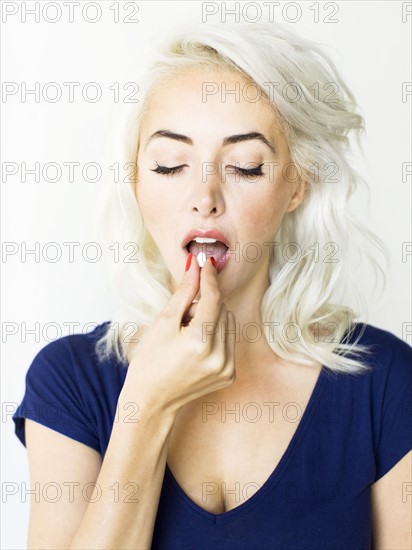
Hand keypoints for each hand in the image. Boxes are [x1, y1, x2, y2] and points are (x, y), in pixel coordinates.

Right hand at [125, 254, 235, 413]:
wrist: (151, 402)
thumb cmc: (150, 362)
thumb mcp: (163, 322)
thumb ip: (184, 292)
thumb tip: (196, 265)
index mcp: (200, 342)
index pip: (213, 298)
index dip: (209, 277)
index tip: (205, 262)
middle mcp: (219, 356)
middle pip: (222, 308)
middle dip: (204, 305)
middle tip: (182, 319)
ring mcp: (227, 368)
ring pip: (229, 322)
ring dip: (212, 319)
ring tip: (188, 335)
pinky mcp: (230, 375)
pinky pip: (230, 340)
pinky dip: (216, 335)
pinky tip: (196, 347)